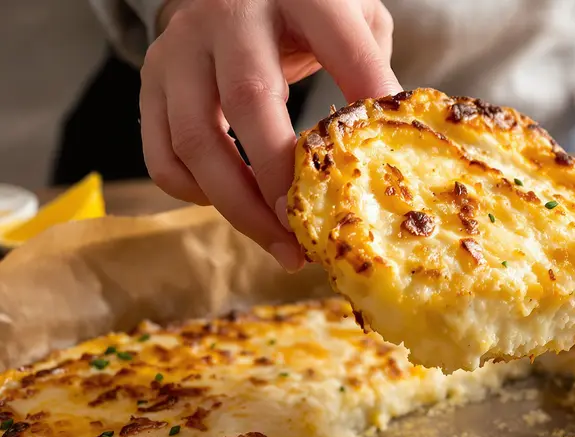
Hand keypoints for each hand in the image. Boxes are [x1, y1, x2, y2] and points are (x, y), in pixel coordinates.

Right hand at [141, 0, 399, 269]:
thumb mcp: (351, 17)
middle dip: (279, 176)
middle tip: (308, 228)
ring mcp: (182, 48)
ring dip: (240, 206)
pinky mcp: (152, 80)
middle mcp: (231, 15)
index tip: (382, 161)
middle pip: (249, 100)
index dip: (362, 101)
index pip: (340, 46)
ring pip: (195, 139)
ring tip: (283, 246)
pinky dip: (197, 194)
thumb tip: (392, 144)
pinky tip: (240, 209)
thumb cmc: (304, 12)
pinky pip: (163, 154)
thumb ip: (371, 66)